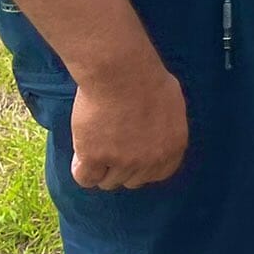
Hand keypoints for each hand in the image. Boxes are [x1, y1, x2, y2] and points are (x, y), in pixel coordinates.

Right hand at [70, 58, 187, 189]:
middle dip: (120, 168)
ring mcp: (124, 161)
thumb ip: (166, 128)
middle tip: (109, 148)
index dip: (142, 167)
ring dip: (100, 168)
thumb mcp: (171, 105)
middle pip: (132, 180)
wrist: (121, 72)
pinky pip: (85, 178)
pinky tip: (81, 156)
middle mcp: (151, 160)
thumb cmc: (145, 78)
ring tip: (94, 146)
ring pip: (108, 181)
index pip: (158, 174)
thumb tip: (157, 135)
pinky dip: (80, 170)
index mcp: (173, 147)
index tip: (130, 158)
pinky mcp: (95, 157)